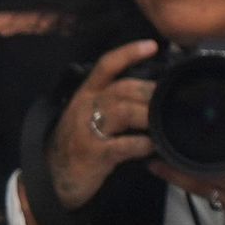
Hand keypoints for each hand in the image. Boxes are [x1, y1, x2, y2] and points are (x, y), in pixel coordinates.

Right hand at [43, 39, 157, 211]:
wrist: (52, 178)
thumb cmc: (77, 144)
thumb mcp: (88, 116)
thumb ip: (111, 103)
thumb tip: (149, 94)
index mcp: (86, 95)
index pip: (106, 65)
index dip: (129, 53)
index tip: (152, 45)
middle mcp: (85, 107)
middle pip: (123, 88)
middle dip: (152, 92)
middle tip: (173, 100)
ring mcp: (87, 130)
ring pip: (124, 112)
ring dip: (149, 115)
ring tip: (166, 122)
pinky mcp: (93, 154)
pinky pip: (123, 145)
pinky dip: (142, 144)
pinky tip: (152, 147)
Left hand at [161, 90, 224, 224]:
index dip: (201, 153)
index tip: (182, 140)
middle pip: (207, 176)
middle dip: (179, 164)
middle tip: (157, 149)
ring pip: (204, 192)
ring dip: (181, 179)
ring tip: (159, 164)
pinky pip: (216, 204)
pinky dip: (202, 192)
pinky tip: (186, 181)